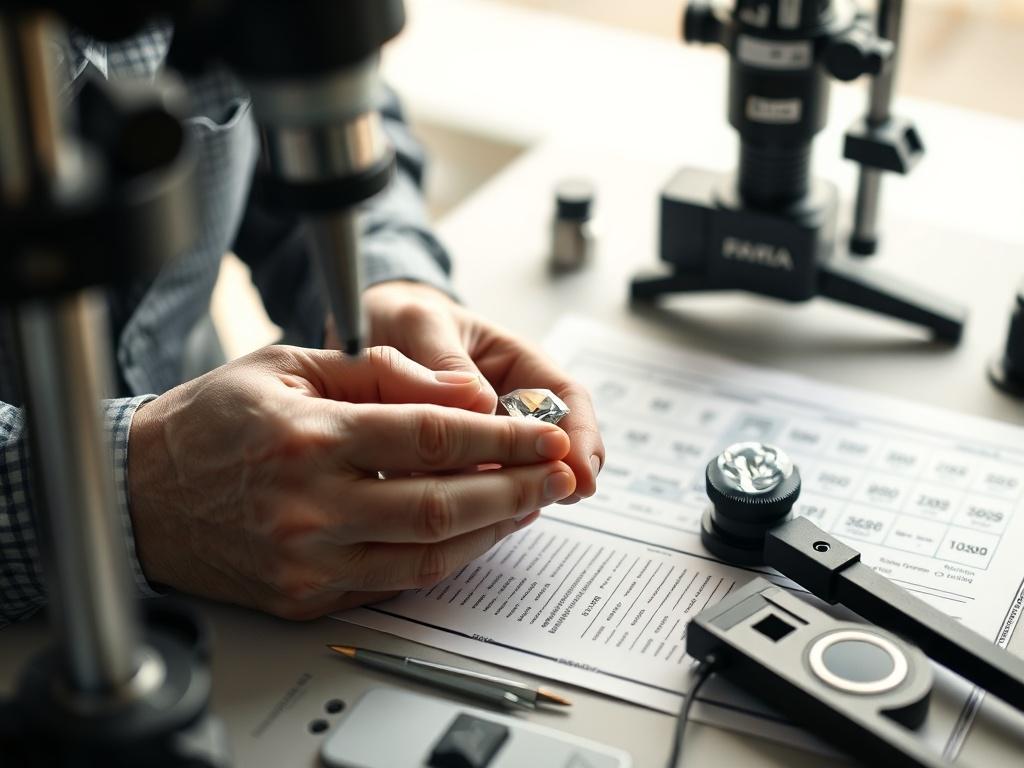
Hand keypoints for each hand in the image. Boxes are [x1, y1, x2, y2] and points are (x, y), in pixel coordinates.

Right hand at [127, 345, 575, 618]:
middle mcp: (310, 507)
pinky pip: (396, 584)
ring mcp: (308, 561)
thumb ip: (381, 371)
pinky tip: (475, 531)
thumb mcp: (292, 365)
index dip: (503, 437)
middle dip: (517, 488)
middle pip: (443, 504)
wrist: (140, 496)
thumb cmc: (214, 421)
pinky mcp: (307, 596)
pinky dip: (448, 558)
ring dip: (493, 528)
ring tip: (529, 501)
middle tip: (559, 473)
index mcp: (309, 437)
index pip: (432, 436)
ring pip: (428, 554)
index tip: (548, 433)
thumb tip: (464, 389)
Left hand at [353, 281, 604, 502]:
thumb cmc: (399, 318)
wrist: (362, 331)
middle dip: (557, 474)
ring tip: (511, 510)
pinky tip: (465, 518)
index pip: (567, 399)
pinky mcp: (448, 467)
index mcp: (515, 363)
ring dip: (513, 494)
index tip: (580, 470)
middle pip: (548, 447)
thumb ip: (446, 359)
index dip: (581, 436)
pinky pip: (467, 492)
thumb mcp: (419, 323)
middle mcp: (507, 406)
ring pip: (508, 476)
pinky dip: (469, 506)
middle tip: (561, 498)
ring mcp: (481, 441)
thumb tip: (480, 403)